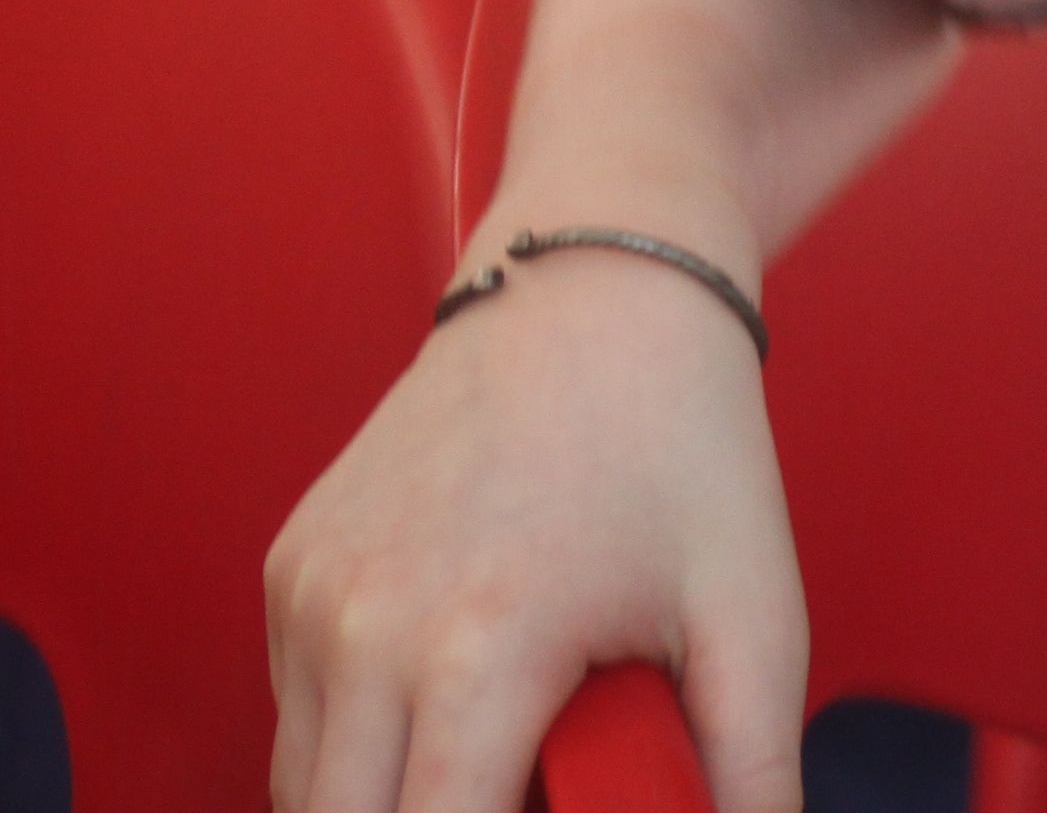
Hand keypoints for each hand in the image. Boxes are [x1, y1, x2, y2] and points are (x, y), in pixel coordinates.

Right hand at [267, 243, 806, 812]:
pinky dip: (357, 737)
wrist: (597, 290)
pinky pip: (297, 711)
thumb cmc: (680, 442)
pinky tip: (451, 690)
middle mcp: (366, 628)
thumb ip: (752, 764)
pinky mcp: (289, 568)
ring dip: (388, 797)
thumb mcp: (751, 610)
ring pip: (307, 787)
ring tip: (500, 746)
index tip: (557, 808)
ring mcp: (312, 596)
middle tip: (530, 782)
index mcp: (477, 650)